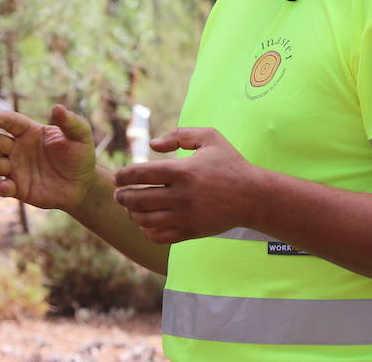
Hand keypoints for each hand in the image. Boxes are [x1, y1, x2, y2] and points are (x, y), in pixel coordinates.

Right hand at [0, 104, 96, 211]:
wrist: (82, 185)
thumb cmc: (79, 155)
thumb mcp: (80, 136)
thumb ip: (70, 122)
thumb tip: (57, 108)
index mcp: (29, 132)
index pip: (11, 122)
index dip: (1, 119)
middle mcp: (18, 149)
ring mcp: (16, 169)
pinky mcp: (19, 189)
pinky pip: (6, 187)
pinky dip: (3, 187)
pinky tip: (4, 187)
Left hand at [112, 127, 264, 242]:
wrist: (253, 197)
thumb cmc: (230, 163)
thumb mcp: (209, 137)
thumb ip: (179, 135)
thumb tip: (153, 144)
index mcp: (183, 171)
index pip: (140, 174)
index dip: (123, 175)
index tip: (118, 177)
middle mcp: (181, 195)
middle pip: (137, 200)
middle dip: (122, 197)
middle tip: (119, 194)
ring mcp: (185, 216)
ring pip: (145, 220)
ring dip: (132, 214)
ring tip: (130, 209)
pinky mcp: (190, 232)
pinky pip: (159, 236)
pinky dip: (147, 231)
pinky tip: (146, 223)